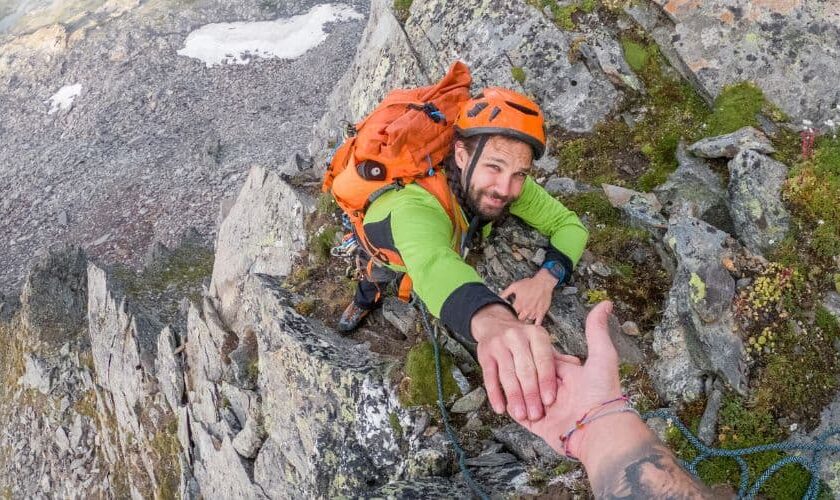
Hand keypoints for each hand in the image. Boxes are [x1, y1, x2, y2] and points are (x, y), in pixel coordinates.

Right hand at [471, 304, 558, 420]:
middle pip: (525, 369)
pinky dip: (495, 394)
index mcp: (537, 335)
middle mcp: (517, 336)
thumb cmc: (526, 342)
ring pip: (507, 375)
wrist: (494, 325)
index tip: (550, 400)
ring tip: (521, 414)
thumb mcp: (545, 344)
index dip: (546, 380)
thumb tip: (577, 365)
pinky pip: (489, 377)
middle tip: (536, 413)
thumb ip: (560, 358)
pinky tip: (501, 408)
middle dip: (530, 393)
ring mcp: (498, 345)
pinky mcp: (483, 355)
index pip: (544, 359)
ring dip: (514, 397)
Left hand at [499, 268, 557, 324]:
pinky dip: (535, 325)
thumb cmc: (530, 283)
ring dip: (526, 319)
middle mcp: (526, 310)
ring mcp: (534, 312)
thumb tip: (498, 297)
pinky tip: (533, 325)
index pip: (511, 315)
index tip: (510, 314)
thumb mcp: (514, 286)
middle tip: (518, 316)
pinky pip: (538, 323)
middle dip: (518, 318)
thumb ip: (505, 293)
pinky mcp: (541, 312)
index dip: (510, 315)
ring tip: (525, 317)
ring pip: (528, 321)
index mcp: (518, 304)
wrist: (543, 282)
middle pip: (519, 320)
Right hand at [510, 301, 621, 454]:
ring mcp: (542, 406)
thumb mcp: (602, 356)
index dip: (534, 353)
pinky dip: (505, 404)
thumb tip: (607, 302)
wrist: (598, 430)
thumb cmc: (602, 392)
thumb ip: (597, 330)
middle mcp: (553, 388)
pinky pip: (513, 411)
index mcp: (566, 373)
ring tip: (505, 376)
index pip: (543, 357)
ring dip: (513, 389)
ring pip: (518, 391)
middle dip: (521, 373)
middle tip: (512, 362)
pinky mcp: (534, 422)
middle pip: (527, 373)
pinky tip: (499, 397)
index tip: (523, 343)